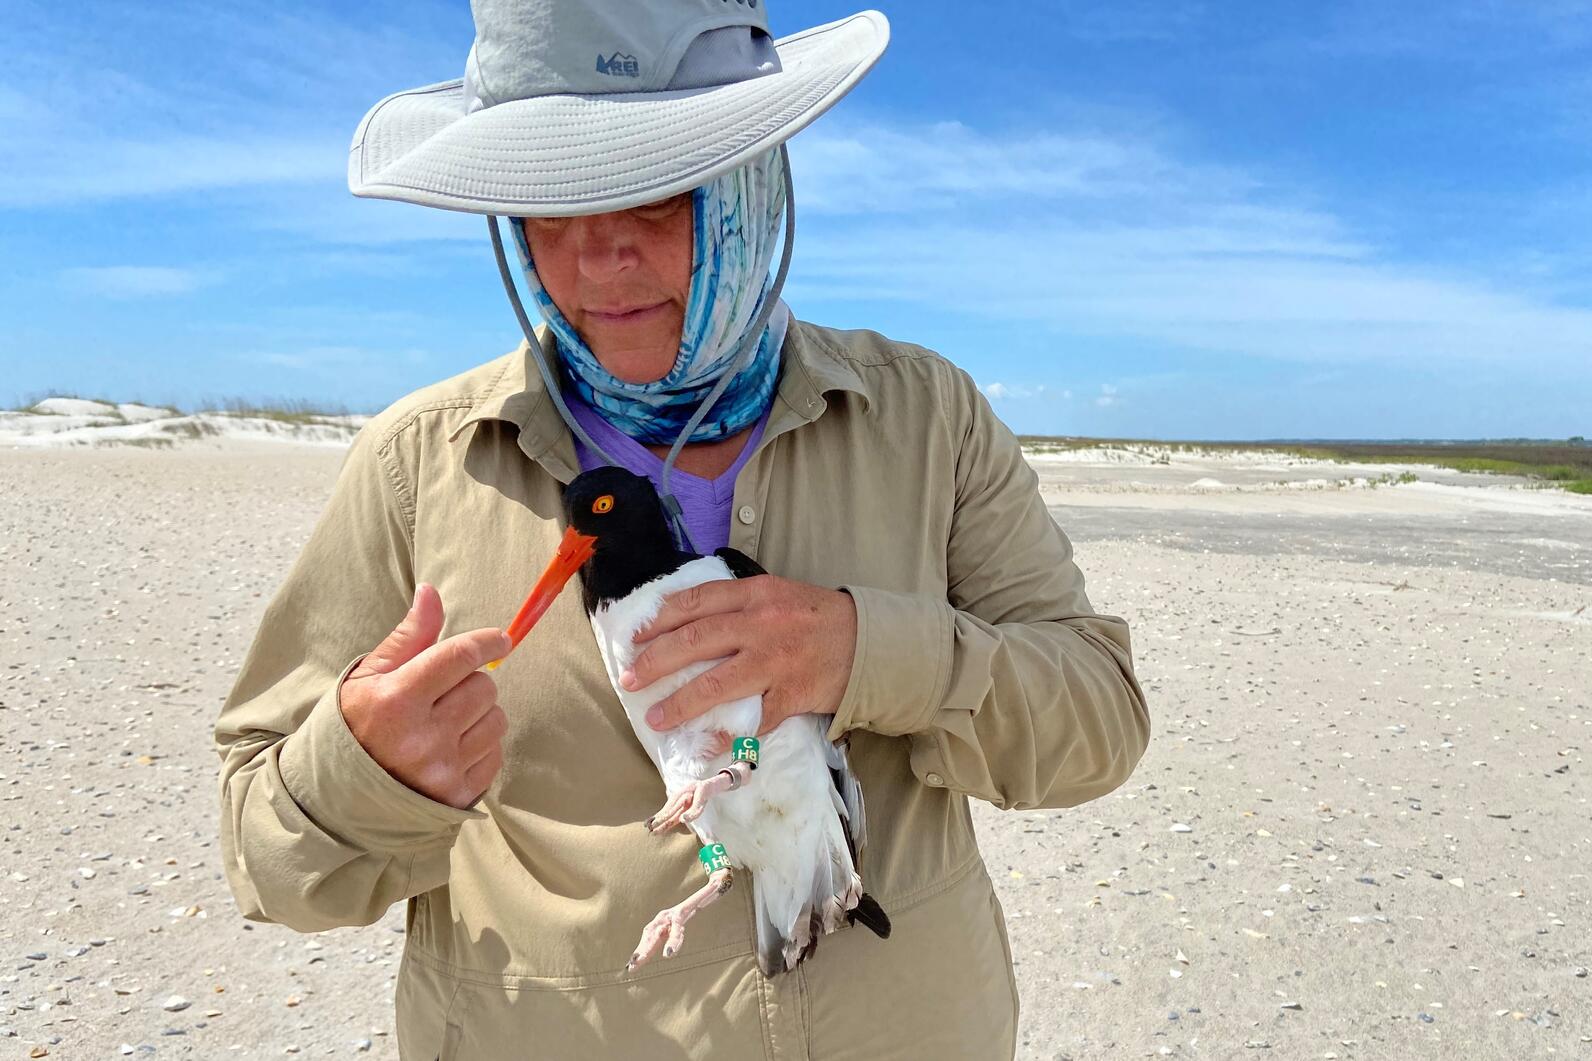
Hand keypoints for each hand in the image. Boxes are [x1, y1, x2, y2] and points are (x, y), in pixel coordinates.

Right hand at [339, 583, 511, 808]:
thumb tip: (431, 592)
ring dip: (479, 715)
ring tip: (445, 724)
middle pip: (484, 687)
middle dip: (470, 683)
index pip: (459, 657)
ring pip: (496, 720)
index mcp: (396, 699)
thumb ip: (408, 637)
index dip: (486, 642)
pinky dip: (480, 747)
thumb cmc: (353, 727)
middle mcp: (422, 736)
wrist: (336, 798)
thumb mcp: (367, 678)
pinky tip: (450, 751)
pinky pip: (495, 754)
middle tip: (443, 694)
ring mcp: (442, 769)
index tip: (500, 638)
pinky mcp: (458, 796)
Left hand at [621, 575, 856, 733]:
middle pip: (694, 642)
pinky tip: (706, 745)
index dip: (659, 620)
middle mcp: (761, 626)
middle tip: (630, 679)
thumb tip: (687, 622)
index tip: (635, 637)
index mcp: (755, 595)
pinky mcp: (790, 696)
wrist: (870, 642)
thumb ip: (738, 603)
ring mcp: (774, 663)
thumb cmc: (818, 617)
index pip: (695, 603)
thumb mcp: (778, 594)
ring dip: (680, 704)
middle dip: (655, 662)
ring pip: (715, 684)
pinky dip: (726, 736)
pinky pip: (751, 721)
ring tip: (657, 718)